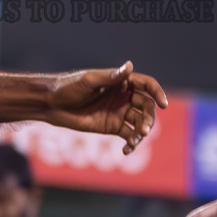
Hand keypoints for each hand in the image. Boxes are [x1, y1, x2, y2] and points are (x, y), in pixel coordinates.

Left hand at [46, 61, 167, 154]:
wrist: (53, 105)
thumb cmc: (70, 87)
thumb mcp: (90, 81)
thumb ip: (111, 77)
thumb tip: (129, 66)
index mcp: (122, 81)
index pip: (147, 85)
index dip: (157, 93)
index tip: (163, 104)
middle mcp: (125, 96)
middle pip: (147, 106)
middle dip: (148, 118)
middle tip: (143, 130)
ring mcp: (120, 112)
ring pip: (140, 122)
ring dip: (142, 132)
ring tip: (135, 140)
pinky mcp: (113, 127)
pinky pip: (129, 136)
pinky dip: (132, 143)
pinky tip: (127, 150)